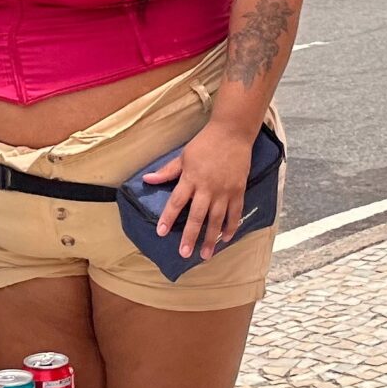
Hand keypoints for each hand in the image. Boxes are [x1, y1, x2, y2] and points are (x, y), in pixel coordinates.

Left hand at [143, 120, 257, 260]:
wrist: (232, 132)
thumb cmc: (205, 143)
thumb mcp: (183, 156)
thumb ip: (167, 171)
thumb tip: (147, 179)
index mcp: (191, 178)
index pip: (177, 201)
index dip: (168, 217)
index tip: (161, 232)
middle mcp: (207, 187)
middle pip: (197, 216)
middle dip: (190, 236)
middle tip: (184, 253)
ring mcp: (224, 190)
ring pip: (217, 219)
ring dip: (211, 238)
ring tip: (206, 255)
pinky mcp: (238, 190)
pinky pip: (235, 213)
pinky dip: (231, 227)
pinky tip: (225, 239)